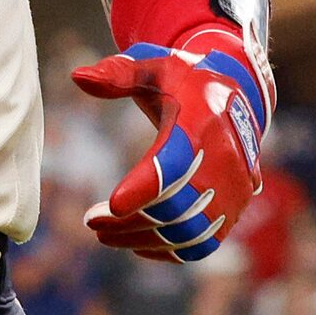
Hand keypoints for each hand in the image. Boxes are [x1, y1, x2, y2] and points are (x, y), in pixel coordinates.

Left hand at [71, 30, 270, 262]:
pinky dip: (172, 251)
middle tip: (91, 222)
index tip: (111, 205)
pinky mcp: (236, 208)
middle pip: (179, 207)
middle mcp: (226, 161)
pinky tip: (136, 245)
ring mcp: (235, 189)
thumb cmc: (184, 79)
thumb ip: (117, 72)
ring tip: (104, 235)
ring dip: (144, 240)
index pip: (177, 162)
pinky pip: (206, 242)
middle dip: (131, 222)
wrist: (238, 96)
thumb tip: (77, 77)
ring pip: (191, 233)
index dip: (145, 187)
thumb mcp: (153, 63)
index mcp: (203, 122)